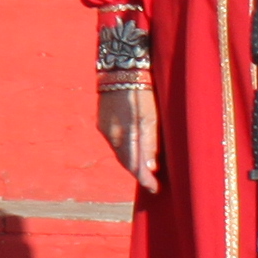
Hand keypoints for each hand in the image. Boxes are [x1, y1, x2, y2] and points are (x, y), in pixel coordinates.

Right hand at [97, 79, 160, 193]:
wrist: (122, 68)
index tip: (155, 189)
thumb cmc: (143, 92)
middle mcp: (112, 134)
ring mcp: (105, 127)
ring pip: (119, 151)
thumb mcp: (151, 117)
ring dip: (131, 160)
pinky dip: (124, 148)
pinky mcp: (102, 120)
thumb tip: (150, 167)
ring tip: (144, 167)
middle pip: (125, 161)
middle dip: (138, 172)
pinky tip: (132, 147)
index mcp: (125, 135)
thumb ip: (150, 143)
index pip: (134, 165)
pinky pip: (114, 141)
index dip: (145, 179)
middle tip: (152, 182)